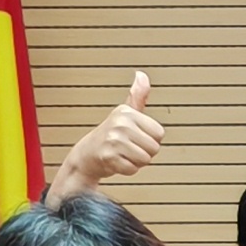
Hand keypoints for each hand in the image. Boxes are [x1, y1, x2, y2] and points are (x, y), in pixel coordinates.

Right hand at [50, 73, 161, 202]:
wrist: (86, 154)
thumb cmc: (111, 133)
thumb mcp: (125, 112)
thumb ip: (138, 96)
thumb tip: (142, 75)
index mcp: (127, 112)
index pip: (159, 134)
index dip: (150, 139)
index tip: (135, 136)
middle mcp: (120, 124)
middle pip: (154, 148)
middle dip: (144, 152)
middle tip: (128, 147)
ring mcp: (113, 140)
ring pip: (145, 160)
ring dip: (136, 162)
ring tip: (122, 154)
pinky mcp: (109, 157)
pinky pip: (133, 169)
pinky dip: (127, 170)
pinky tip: (116, 161)